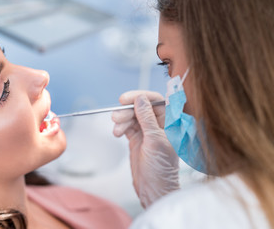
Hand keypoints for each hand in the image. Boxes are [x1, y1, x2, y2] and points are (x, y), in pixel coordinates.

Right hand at [112, 90, 178, 207]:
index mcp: (171, 123)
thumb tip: (141, 99)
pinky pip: (127, 126)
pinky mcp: (137, 139)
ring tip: (116, 128)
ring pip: (132, 116)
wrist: (152, 189)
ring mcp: (147, 132)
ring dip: (122, 119)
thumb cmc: (161, 168)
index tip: (127, 98)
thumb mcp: (155, 140)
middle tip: (117, 114)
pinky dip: (120, 127)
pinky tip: (117, 133)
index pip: (157, 101)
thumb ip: (147, 118)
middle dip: (128, 109)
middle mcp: (159, 125)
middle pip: (141, 107)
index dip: (142, 96)